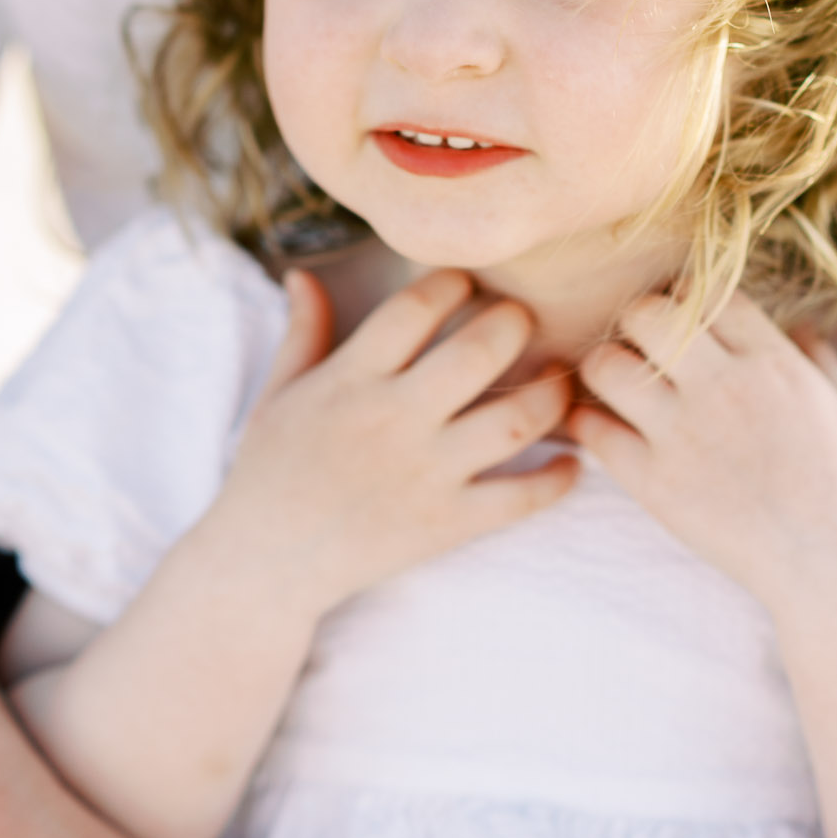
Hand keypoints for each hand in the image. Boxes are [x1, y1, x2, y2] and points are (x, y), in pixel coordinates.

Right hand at [209, 267, 575, 614]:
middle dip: (515, 323)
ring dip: (552, 395)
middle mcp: (394, 419)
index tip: (466, 281)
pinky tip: (571, 462)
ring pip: (516, 422)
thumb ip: (303, 332)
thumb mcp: (276, 394)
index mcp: (352, 379)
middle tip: (524, 320)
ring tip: (559, 381)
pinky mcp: (447, 524)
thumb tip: (304, 275)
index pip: (414, 307)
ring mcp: (426, 474)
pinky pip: (520, 498)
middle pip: (479, 353)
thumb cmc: (270, 471)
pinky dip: (557, 480)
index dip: (451, 281)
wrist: (266, 562)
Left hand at [571, 290, 836, 613]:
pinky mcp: (656, 484)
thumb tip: (798, 324)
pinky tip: (600, 428)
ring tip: (615, 387)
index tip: (683, 323)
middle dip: (637, 323)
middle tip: (641, 349)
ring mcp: (685, 435)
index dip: (687, 299)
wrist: (834, 567)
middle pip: (646, 314)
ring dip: (604, 368)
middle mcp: (725, 387)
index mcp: (773, 362)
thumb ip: (816, 358)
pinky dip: (587, 424)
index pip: (706, 293)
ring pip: (607, 365)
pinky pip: (593, 431)